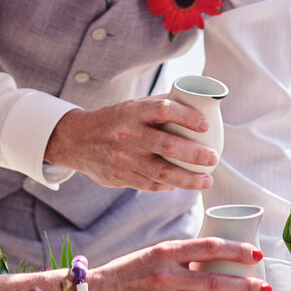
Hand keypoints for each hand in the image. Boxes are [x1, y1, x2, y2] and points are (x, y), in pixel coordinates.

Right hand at [45, 97, 218, 191]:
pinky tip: (181, 185)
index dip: (187, 116)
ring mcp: (124, 159)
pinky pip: (151, 185)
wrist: (77, 140)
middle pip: (168, 146)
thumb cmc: (115, 120)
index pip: (164, 109)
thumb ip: (161, 106)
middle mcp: (129, 135)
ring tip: (207, 180)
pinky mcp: (121, 177)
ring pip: (162, 173)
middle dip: (195, 154)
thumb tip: (200, 104)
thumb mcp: (133, 106)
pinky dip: (169, 186)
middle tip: (213, 158)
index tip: (206, 125)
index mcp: (133, 112)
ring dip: (189, 179)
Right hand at [88, 238, 272, 290]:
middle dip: (246, 286)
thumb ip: (180, 256)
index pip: (209, 247)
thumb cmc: (127, 273)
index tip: (258, 254)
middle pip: (215, 280)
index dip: (237, 250)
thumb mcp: (151, 255)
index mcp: (165, 251)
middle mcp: (165, 275)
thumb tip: (217, 257)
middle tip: (266, 288)